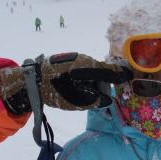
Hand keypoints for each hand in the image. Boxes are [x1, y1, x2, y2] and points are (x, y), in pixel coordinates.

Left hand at [0, 52, 132, 113]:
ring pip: (93, 70)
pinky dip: (85, 78)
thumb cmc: (55, 92)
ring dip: (93, 82)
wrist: (30, 80)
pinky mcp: (69, 59)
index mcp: (90, 68)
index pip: (111, 71)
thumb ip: (97, 101)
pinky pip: (83, 69)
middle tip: (98, 98)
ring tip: (83, 94)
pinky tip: (76, 86)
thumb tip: (108, 100)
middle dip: (104, 84)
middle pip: (103, 72)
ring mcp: (76, 57)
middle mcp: (85, 60)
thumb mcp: (78, 102)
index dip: (122, 75)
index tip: (129, 76)